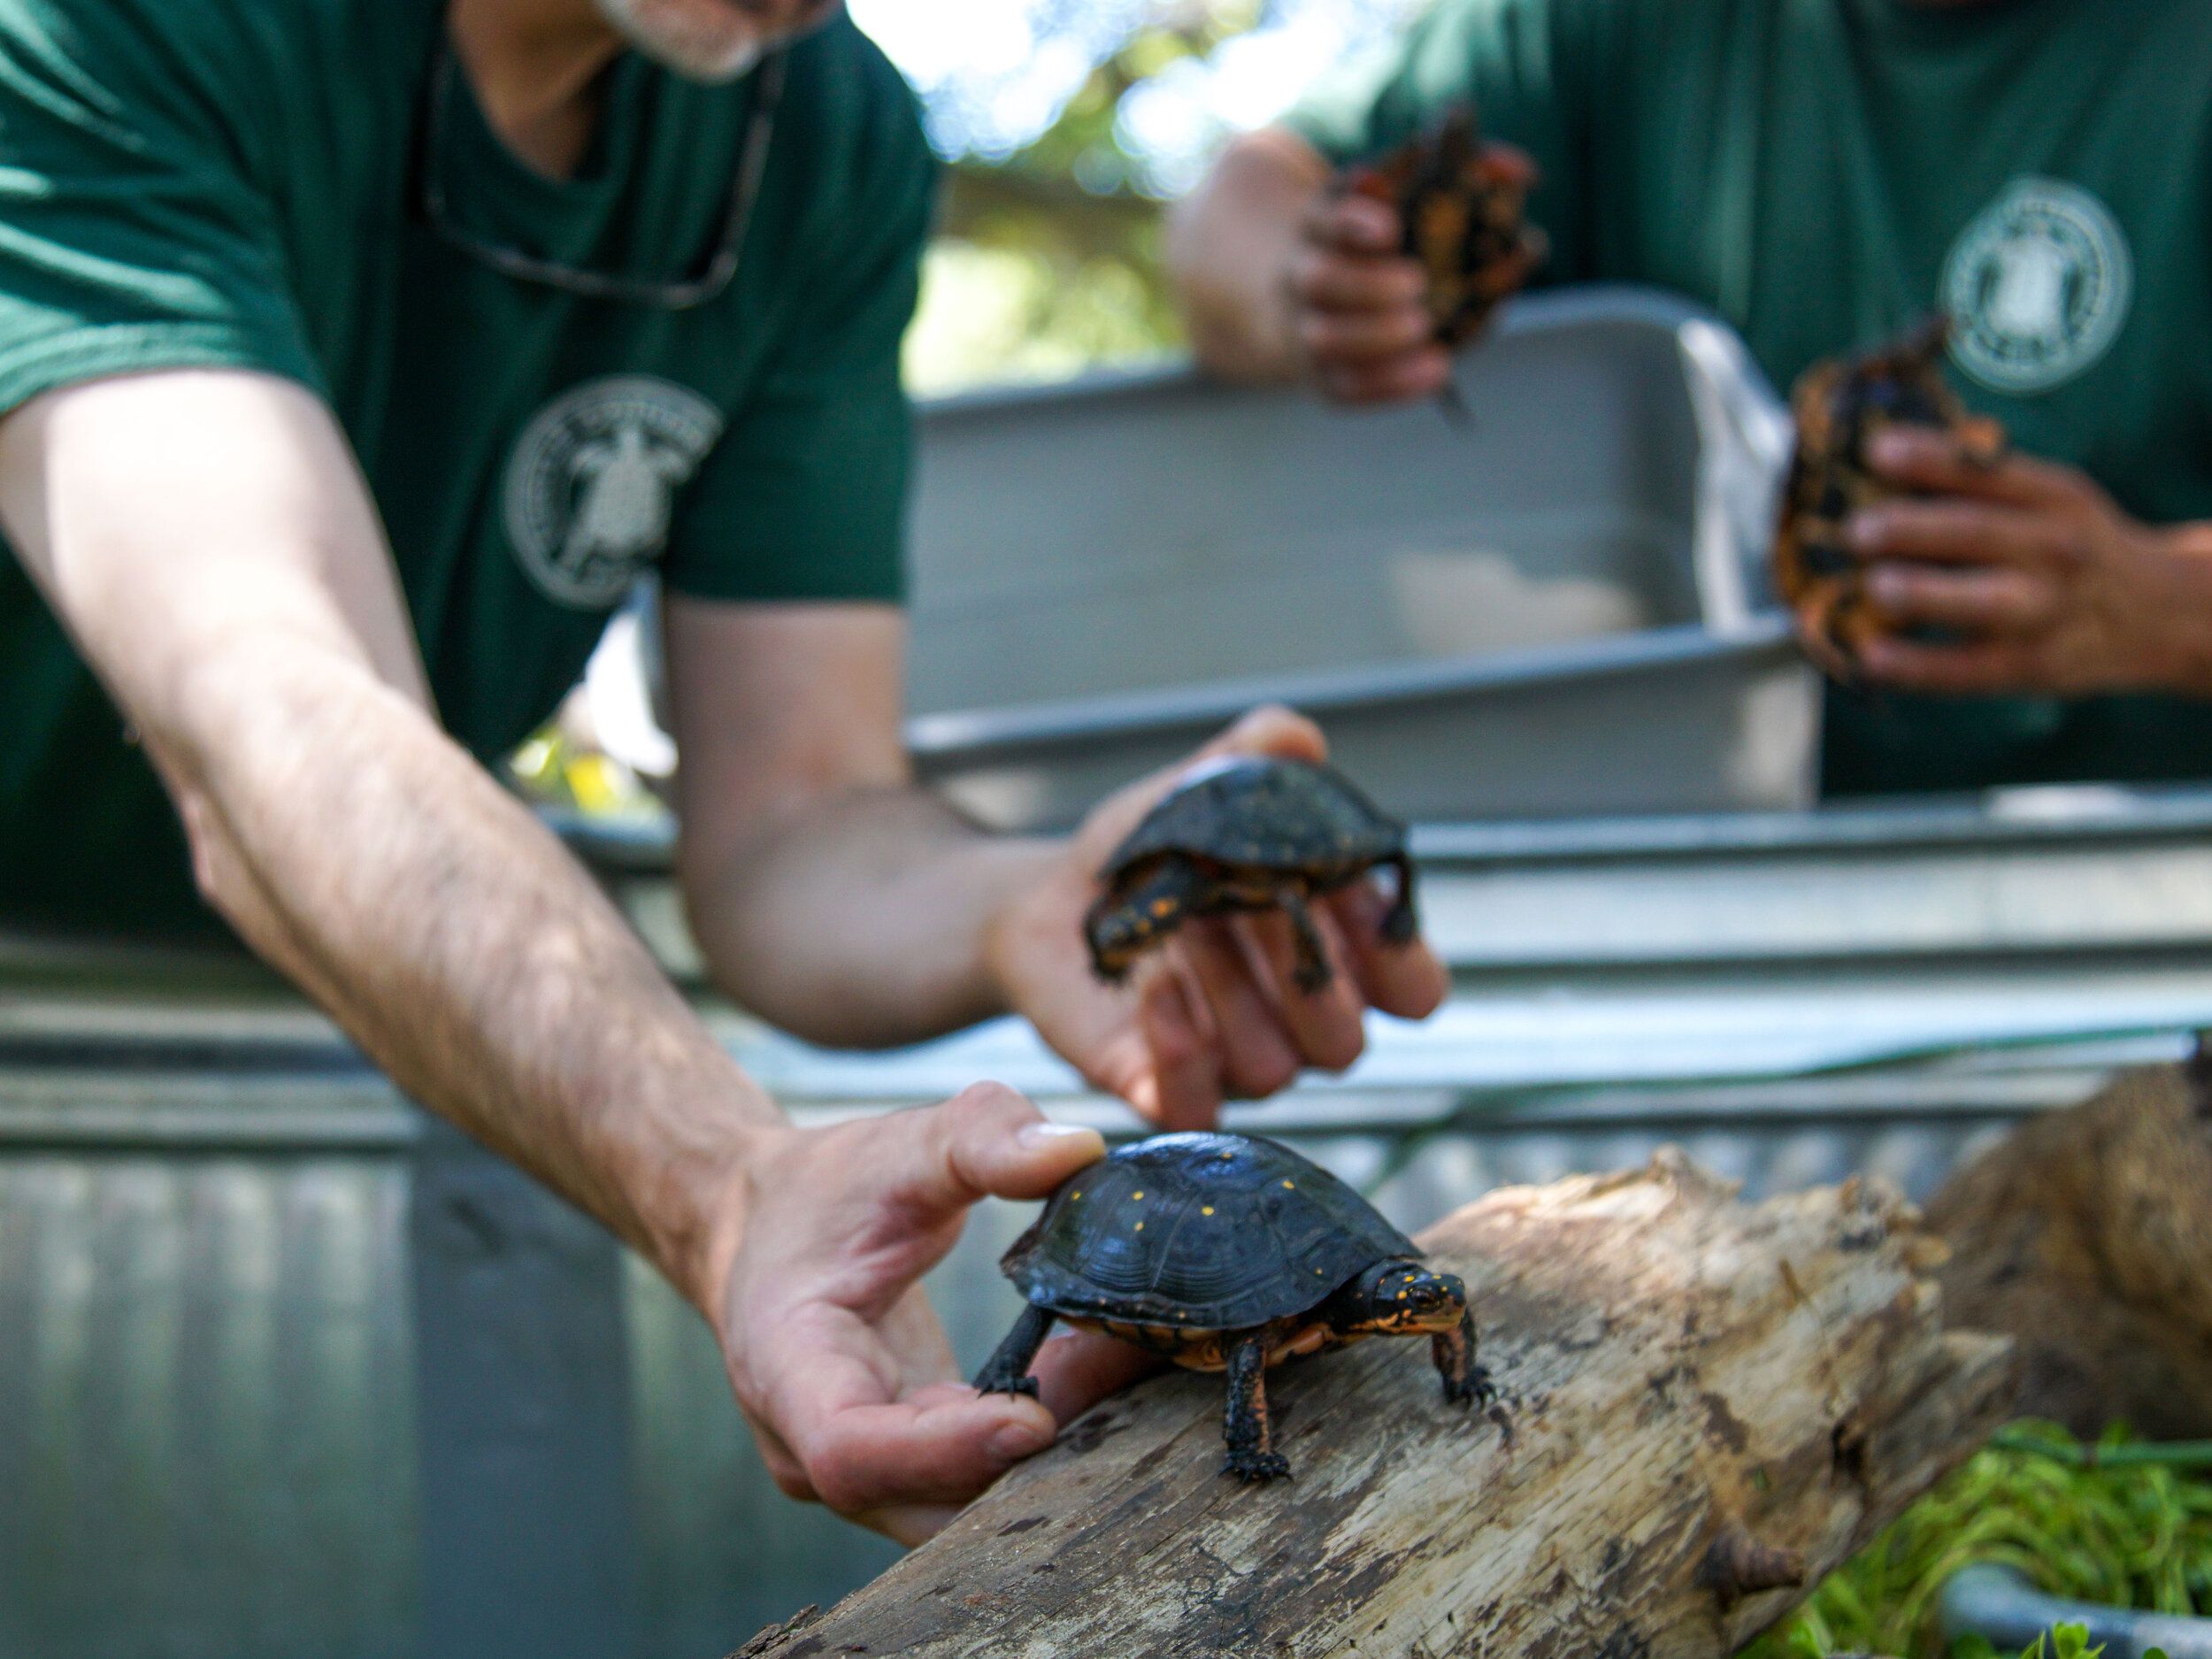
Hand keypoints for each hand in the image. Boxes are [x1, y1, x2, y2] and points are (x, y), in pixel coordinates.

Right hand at [713, 1083, 1147, 1543]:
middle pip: (918, 1503)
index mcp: (785, 1370)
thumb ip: (984, 1137)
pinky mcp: (905, 1470)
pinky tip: (1095, 1371)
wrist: (768, 1225)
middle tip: (1124, 1373)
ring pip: (956, 1508)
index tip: (1034, 1417)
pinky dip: (1039, 1441)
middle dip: (1025, 1462)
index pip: (851, 1451)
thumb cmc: (824, 1190)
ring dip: (1047, 1455)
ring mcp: (857, 1472)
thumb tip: (1080, 1149)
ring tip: (1124, 1359)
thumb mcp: (900, 1145)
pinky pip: (972, 1482)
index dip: (944, 1451)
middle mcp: (809, 1446)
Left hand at [984, 706, 1450, 1128]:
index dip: (1403, 962)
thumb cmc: (1154, 848)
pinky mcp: (1165, 1090)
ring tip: (1183, 930)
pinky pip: (1198, 1107)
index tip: (1360, 910)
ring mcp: (1234, 1061)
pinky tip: (1156, 987)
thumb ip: (1254, 755)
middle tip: (1256, 907)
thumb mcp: (1202, 790)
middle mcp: (1298, 1020)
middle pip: (1346, 1041)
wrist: (1057, 897)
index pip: (1415, 991)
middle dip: (1305, 973)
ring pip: (1272, 1069)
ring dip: (1230, 996)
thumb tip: (1295, 737)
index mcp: (1337, 951)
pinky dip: (1182, 1050)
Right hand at [1285, 191, 1453, 404]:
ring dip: (1374, 339)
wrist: (1311, 299)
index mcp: (1319, 226)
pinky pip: (1344, 389)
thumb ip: (1462, 176)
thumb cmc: (1376, 244)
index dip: (1351, 222)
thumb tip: (1522, 172)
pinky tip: (1436, 370)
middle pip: (1317, 280)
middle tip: (1417, 285)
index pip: (1323, 217)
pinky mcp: (1322, 374)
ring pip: (1322, 341)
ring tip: (1423, 328)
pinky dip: (1389, 385)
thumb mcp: (1397, 200)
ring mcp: (1306, 330)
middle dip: (1367, 286)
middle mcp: (1302, 277)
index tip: (1390, 229)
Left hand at [1843, 426, 2211, 694]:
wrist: (2154, 615)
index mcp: (2054, 498)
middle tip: (1859, 529)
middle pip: (1979, 534)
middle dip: (1913, 529)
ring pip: (1980, 602)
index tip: (1876, 451)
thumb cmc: (2068, 547)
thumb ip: (1980, 485)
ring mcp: (2044, 611)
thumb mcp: (2049, 500)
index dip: (1930, 460)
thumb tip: (1875, 467)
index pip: (1988, 473)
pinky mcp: (2029, 665)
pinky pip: (1966, 670)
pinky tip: (1869, 656)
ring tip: (1873, 584)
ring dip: (1922, 592)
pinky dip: (1915, 665)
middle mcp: (2054, 551)